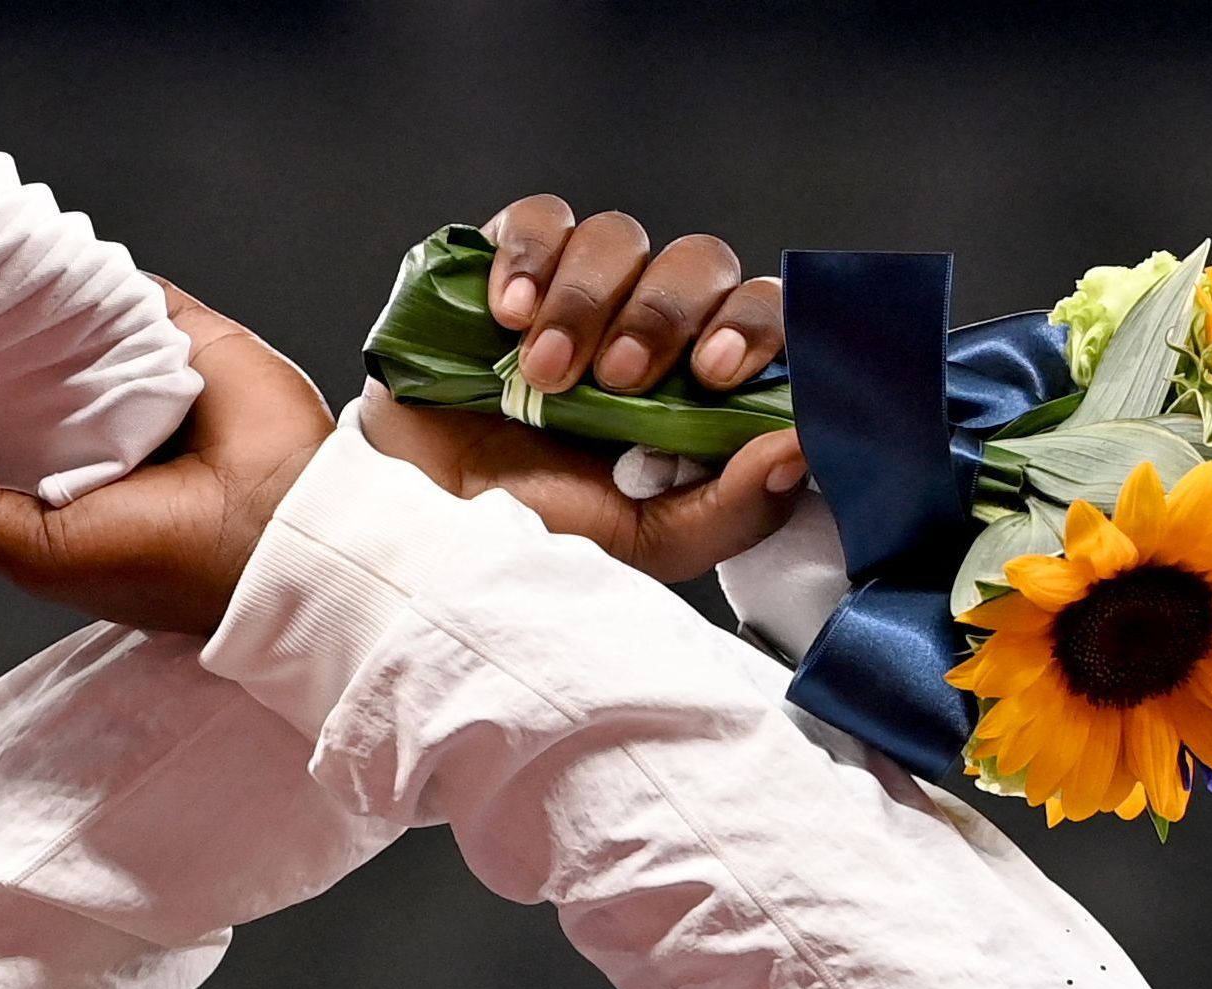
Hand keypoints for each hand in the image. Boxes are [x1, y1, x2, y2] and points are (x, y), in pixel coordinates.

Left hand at [0, 285, 337, 639]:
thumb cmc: (160, 561)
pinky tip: (33, 257)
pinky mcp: (176, 330)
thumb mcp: (30, 553)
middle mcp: (88, 432)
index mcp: (51, 492)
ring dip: (16, 300)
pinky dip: (81, 271)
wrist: (279, 530)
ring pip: (56, 322)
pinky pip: (117, 287)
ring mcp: (133, 377)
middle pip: (6, 371)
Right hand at [354, 194, 806, 583]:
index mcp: (690, 386)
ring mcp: (573, 290)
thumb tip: (801, 450)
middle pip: (698, 264)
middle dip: (663, 315)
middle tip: (618, 378)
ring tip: (542, 373)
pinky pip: (540, 219)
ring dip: (587, 302)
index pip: (758, 319)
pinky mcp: (503, 262)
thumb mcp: (638, 546)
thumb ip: (728, 510)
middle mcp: (641, 325)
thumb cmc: (524, 537)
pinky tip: (507, 316)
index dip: (751, 326)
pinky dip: (531, 256)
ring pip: (620, 237)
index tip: (715, 375)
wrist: (410, 529)